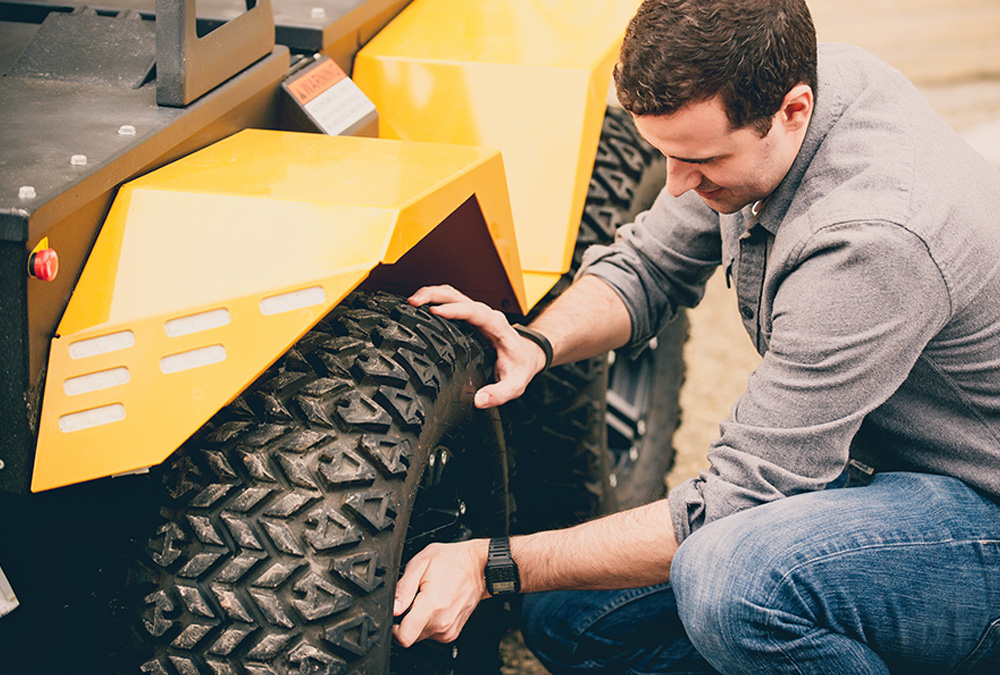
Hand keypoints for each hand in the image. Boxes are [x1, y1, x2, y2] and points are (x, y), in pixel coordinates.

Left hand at [392, 540, 489, 646]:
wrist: (479, 567)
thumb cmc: (452, 561)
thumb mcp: (421, 563)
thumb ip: (404, 588)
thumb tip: (393, 608)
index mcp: (431, 606)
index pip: (404, 638)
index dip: (393, 628)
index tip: (395, 615)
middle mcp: (441, 623)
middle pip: (410, 636)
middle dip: (406, 620)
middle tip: (414, 599)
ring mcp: (448, 630)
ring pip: (420, 635)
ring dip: (417, 621)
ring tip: (426, 599)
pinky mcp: (452, 632)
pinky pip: (432, 633)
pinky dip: (429, 622)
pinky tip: (435, 604)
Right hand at [408, 285, 547, 407]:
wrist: (527, 355)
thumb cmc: (520, 366)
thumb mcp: (515, 384)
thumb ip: (499, 394)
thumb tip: (479, 400)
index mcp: (498, 328)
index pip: (476, 313)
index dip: (455, 310)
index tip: (435, 312)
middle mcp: (487, 316)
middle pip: (459, 297)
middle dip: (435, 295)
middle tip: (413, 303)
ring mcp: (477, 314)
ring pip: (453, 295)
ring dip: (432, 295)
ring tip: (411, 303)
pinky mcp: (469, 316)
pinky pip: (451, 302)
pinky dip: (435, 300)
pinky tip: (421, 307)